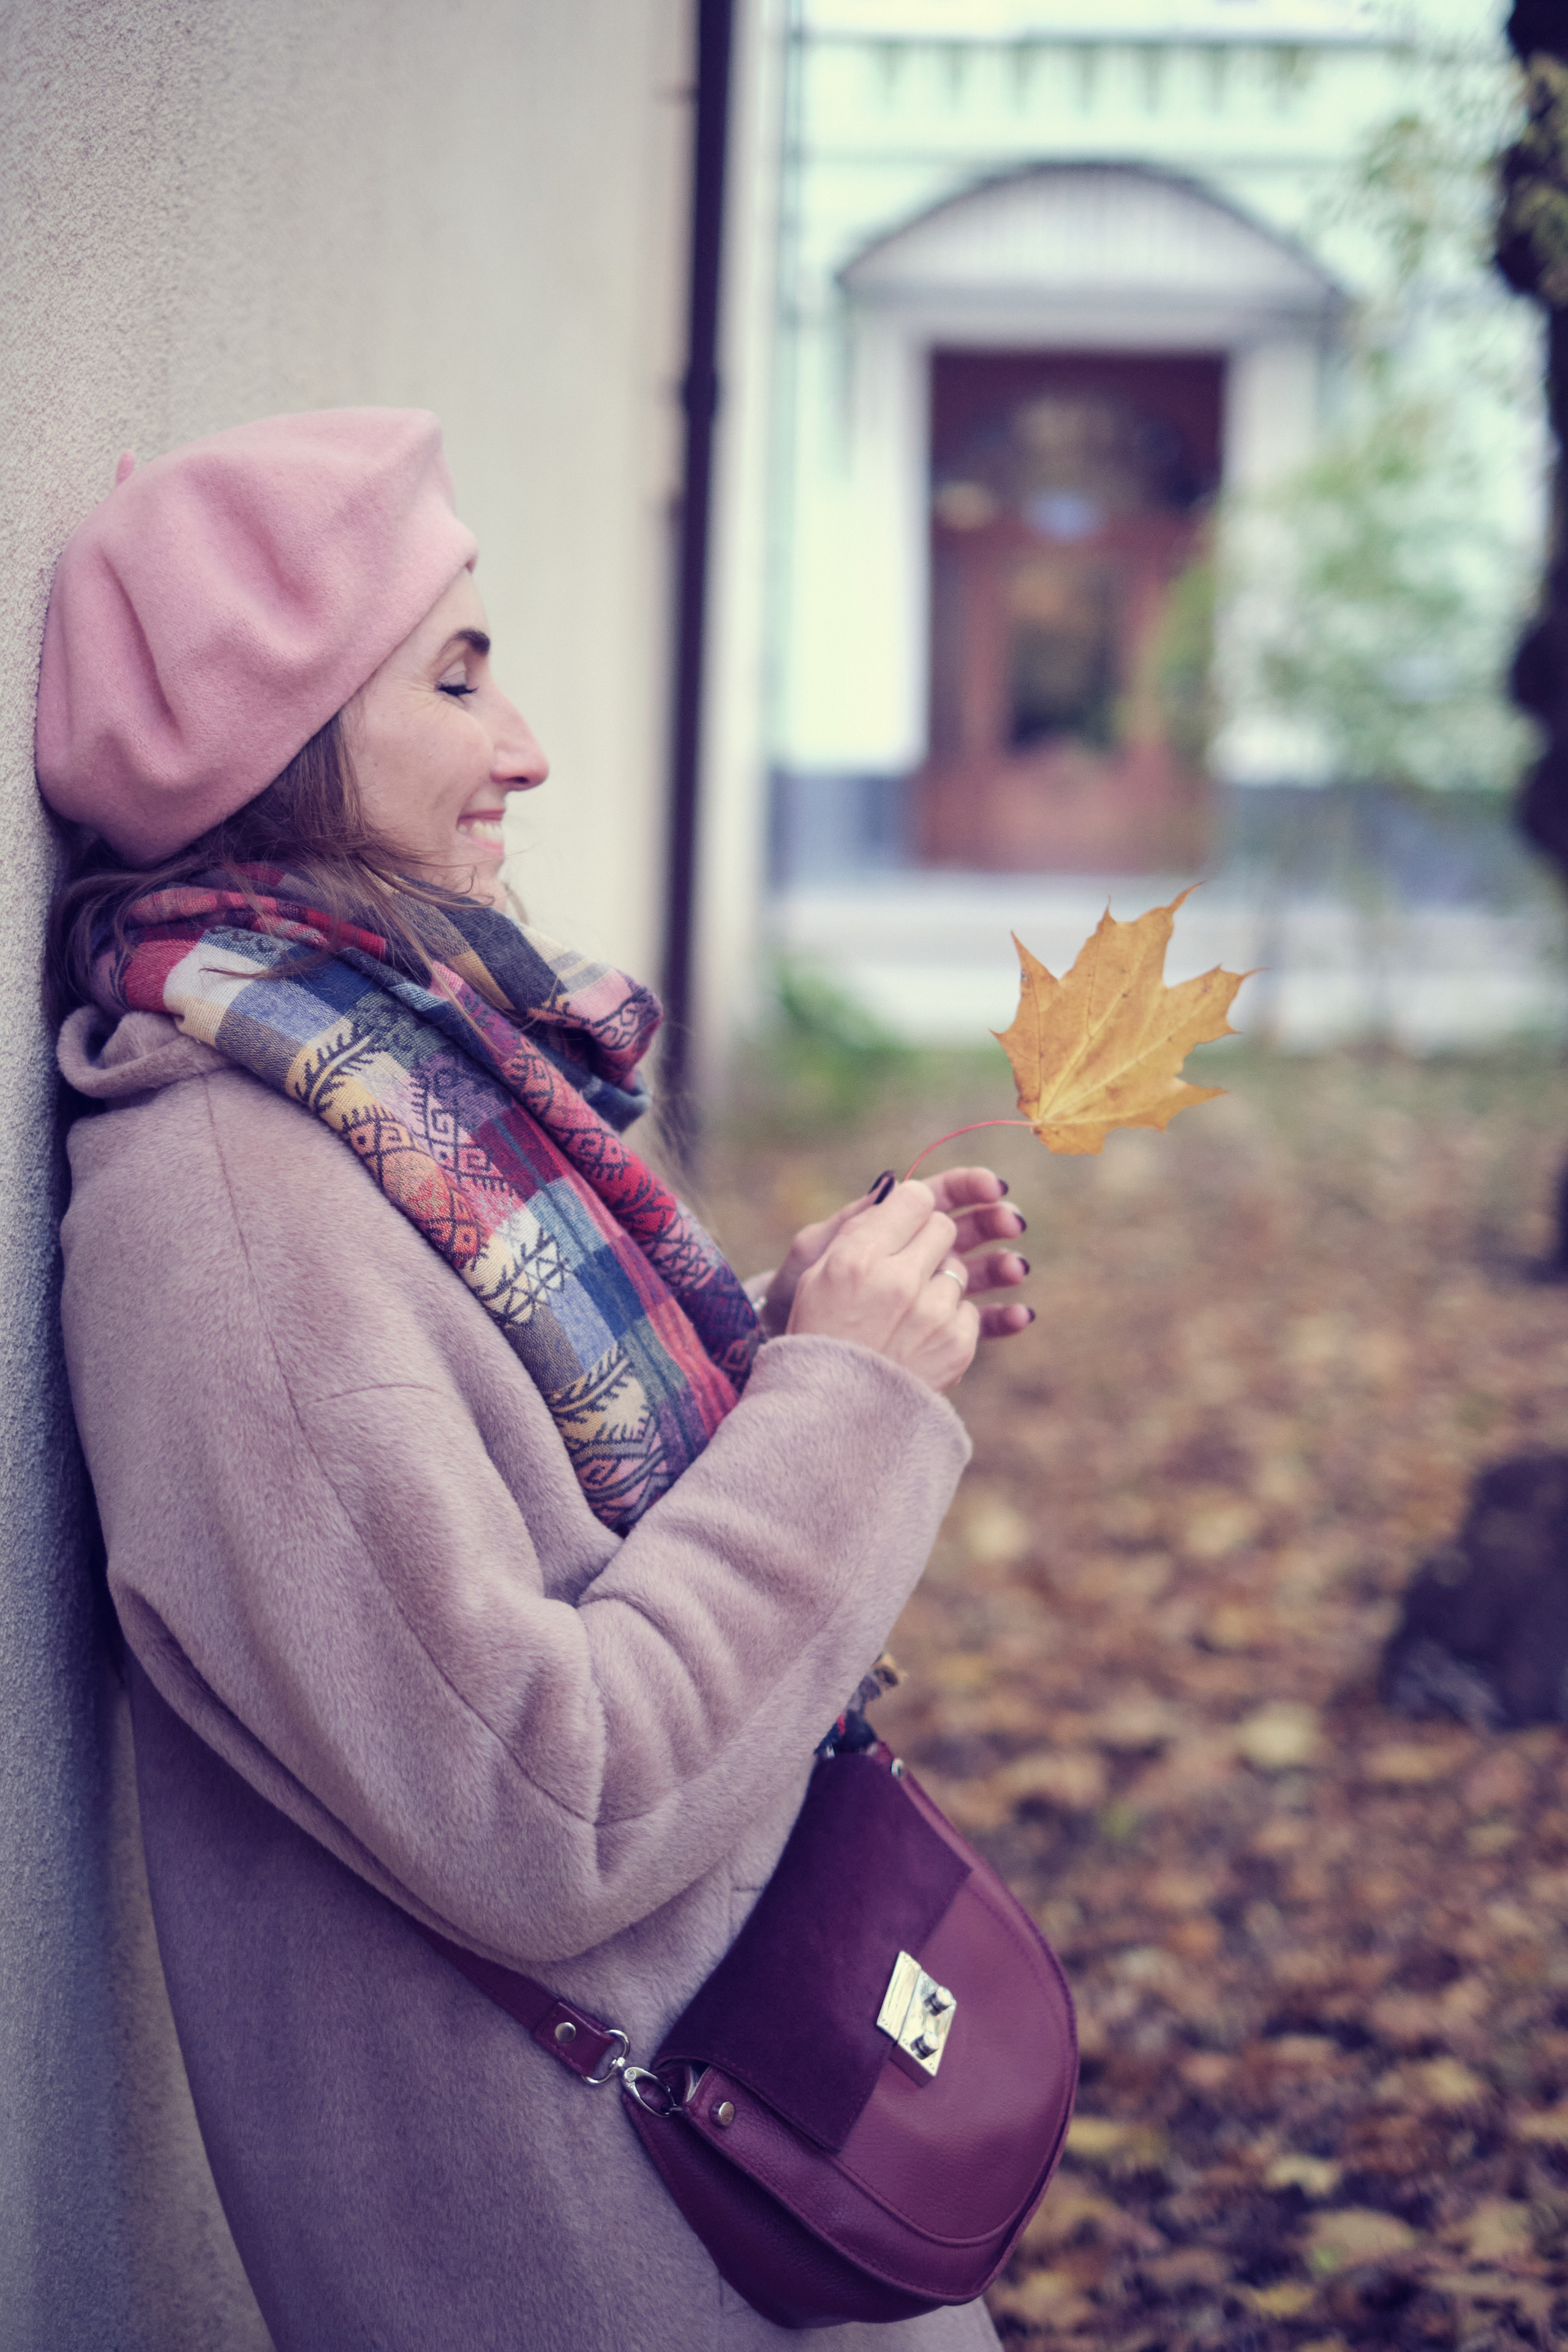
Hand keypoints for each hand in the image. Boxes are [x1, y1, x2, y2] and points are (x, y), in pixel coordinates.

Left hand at [759, 1165, 1031, 1343]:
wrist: (795, 1344)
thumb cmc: (796, 1291)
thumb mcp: (816, 1251)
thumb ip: (854, 1219)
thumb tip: (891, 1182)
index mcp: (892, 1226)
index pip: (940, 1196)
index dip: (969, 1186)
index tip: (991, 1187)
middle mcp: (918, 1254)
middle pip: (970, 1229)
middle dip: (994, 1221)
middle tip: (1011, 1223)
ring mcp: (932, 1291)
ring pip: (980, 1271)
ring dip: (1003, 1266)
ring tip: (1015, 1270)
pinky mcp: (941, 1330)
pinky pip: (979, 1321)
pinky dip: (1003, 1317)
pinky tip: (1020, 1317)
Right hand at [784, 1179, 996, 1393]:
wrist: (834, 1413)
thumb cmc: (819, 1335)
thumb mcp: (816, 1275)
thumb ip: (856, 1230)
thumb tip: (894, 1191)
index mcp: (858, 1258)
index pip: (913, 1198)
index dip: (912, 1207)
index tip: (907, 1218)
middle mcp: (900, 1281)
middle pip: (944, 1228)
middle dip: (931, 1240)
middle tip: (909, 1262)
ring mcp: (934, 1314)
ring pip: (960, 1268)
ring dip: (940, 1282)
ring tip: (908, 1311)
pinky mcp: (957, 1344)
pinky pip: (971, 1308)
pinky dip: (950, 1319)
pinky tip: (921, 1337)